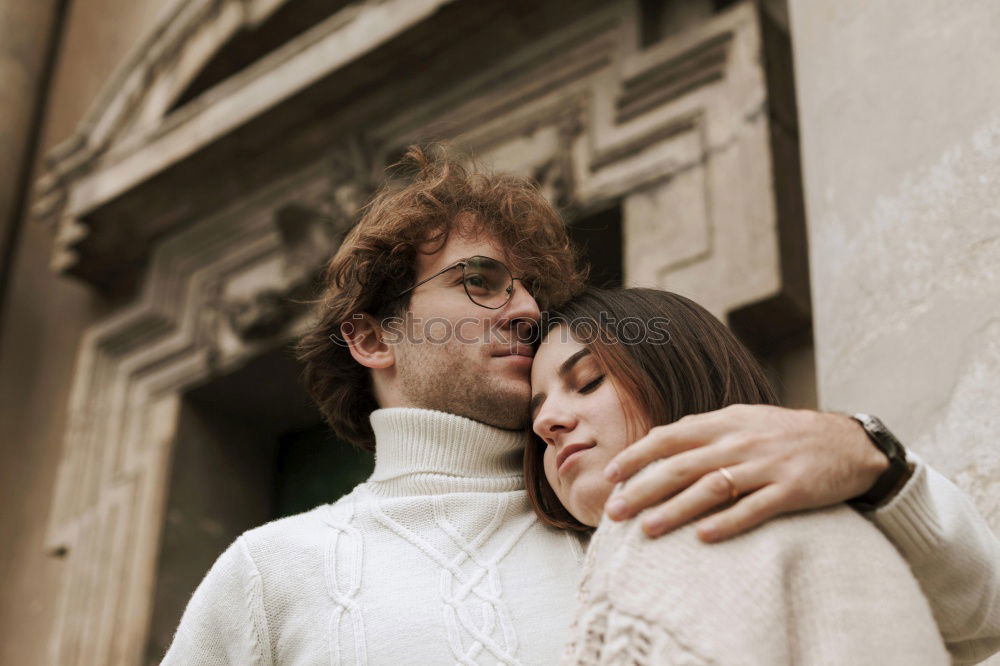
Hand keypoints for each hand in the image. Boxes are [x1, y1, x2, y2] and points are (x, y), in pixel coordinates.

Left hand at [601, 404, 889, 541]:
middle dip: (643, 489)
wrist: (849, 442)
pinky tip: (704, 537)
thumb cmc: (786, 433)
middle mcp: (740, 442)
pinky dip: (728, 522)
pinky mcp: (792, 490)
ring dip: (676, 509)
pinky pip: (755, 508)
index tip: (610, 476)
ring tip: (647, 529)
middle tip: (614, 511)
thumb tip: (658, 439)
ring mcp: (766, 466)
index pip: (669, 437)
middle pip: (681, 465)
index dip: (637, 456)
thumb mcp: (744, 420)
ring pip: (711, 488)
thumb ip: (703, 430)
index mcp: (724, 423)